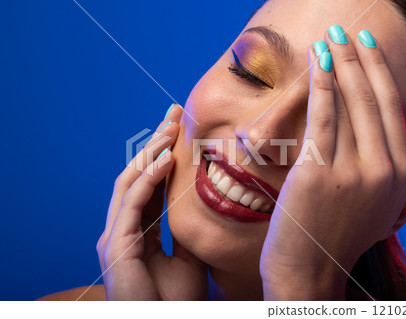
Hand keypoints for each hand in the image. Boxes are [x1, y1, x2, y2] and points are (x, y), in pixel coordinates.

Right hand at [97, 105, 207, 299]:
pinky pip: (133, 203)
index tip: (178, 129)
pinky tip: (166, 158)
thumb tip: (195, 199)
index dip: (162, 155)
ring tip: (170, 128)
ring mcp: (116, 235)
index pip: (149, 184)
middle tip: (174, 115)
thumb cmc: (176, 301)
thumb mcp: (187, 255)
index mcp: (138, 230)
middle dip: (155, 144)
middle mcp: (123, 228)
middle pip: (137, 175)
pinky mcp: (117, 245)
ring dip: (150, 153)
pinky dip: (148, 178)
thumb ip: (183, 228)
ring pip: (130, 182)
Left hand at [260, 29, 405, 299]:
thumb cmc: (341, 234)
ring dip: (339, 64)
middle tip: (346, 31)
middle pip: (373, 101)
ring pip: (349, 104)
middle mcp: (384, 169)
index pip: (394, 110)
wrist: (309, 269)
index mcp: (403, 173)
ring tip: (329, 39)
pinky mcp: (320, 170)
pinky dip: (321, 85)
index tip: (369, 49)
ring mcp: (353, 170)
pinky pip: (323, 117)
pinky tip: (316, 61)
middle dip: (359, 61)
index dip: (382, 75)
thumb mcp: (387, 205)